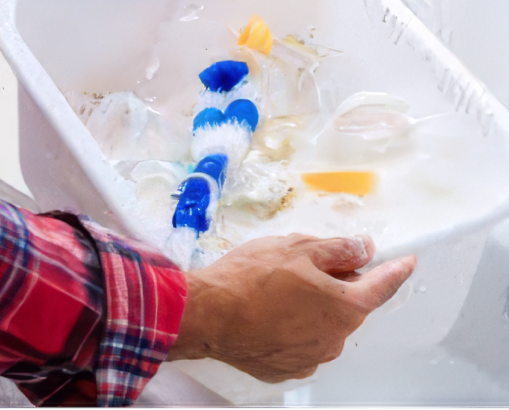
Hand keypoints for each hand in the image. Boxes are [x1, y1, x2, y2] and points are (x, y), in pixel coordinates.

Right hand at [169, 234, 415, 381]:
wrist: (208, 313)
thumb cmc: (251, 279)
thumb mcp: (299, 249)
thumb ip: (339, 249)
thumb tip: (363, 248)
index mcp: (344, 306)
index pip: (382, 286)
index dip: (396, 270)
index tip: (407, 263)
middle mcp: (333, 338)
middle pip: (347, 304)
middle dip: (335, 283)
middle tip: (306, 265)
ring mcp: (310, 357)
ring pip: (322, 324)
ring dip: (311, 306)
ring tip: (277, 289)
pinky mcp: (285, 367)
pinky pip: (299, 342)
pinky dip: (292, 327)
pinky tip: (269, 312)